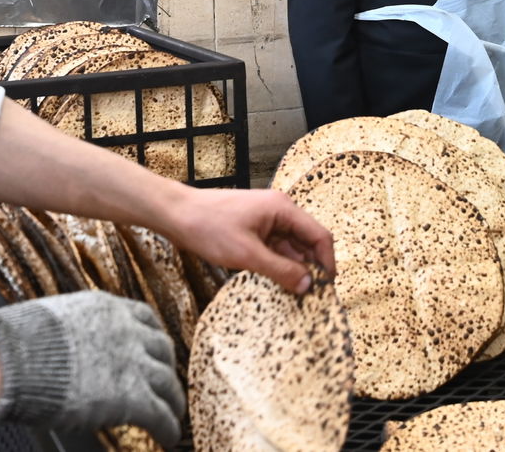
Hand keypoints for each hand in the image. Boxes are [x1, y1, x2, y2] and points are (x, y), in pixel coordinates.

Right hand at [0, 291, 182, 444]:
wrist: (12, 361)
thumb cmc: (18, 342)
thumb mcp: (54, 320)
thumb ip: (72, 330)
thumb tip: (64, 342)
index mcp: (107, 309)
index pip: (144, 317)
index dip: (152, 335)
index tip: (154, 347)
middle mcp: (127, 332)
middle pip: (162, 348)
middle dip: (166, 365)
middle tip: (167, 380)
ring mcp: (132, 364)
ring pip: (167, 382)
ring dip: (173, 399)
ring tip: (175, 412)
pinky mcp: (131, 397)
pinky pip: (160, 414)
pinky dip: (168, 426)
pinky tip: (169, 435)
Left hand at [162, 187, 335, 293]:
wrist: (177, 214)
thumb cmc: (209, 227)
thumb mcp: (247, 254)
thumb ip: (280, 270)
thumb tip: (307, 284)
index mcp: (283, 209)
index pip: (319, 235)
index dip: (327, 261)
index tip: (326, 287)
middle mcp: (279, 211)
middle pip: (308, 241)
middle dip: (312, 266)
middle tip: (312, 295)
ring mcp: (266, 220)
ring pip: (291, 247)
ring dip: (295, 267)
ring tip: (297, 294)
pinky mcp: (254, 229)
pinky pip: (276, 248)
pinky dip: (280, 264)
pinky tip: (279, 282)